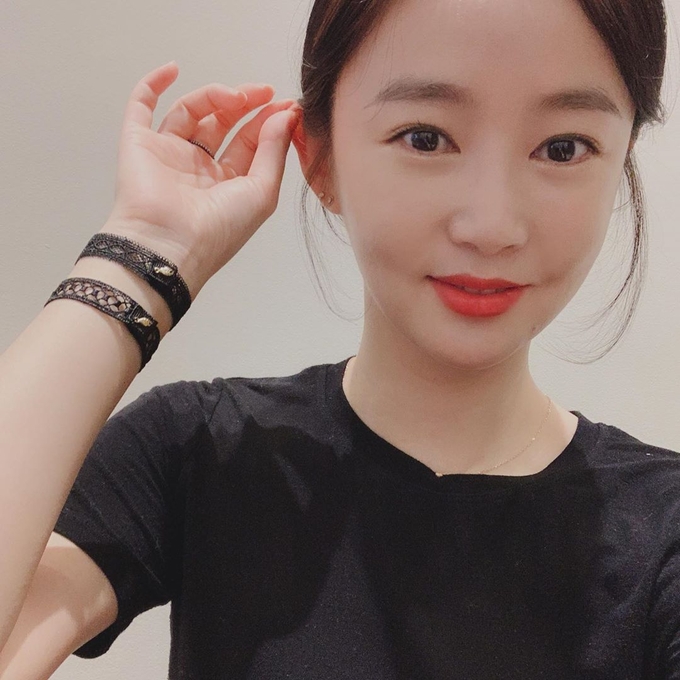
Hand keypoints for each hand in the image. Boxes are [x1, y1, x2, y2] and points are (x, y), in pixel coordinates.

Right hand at [105, 61, 300, 294]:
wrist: (170, 244)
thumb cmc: (219, 229)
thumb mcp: (262, 192)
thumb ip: (274, 151)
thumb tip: (287, 116)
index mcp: (229, 185)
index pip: (250, 144)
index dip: (268, 123)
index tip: (287, 106)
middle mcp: (199, 170)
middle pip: (222, 124)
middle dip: (246, 105)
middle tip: (266, 93)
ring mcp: (168, 155)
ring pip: (191, 111)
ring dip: (214, 96)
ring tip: (235, 95)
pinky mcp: (139, 145)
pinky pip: (142, 107)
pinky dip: (154, 85)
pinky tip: (173, 69)